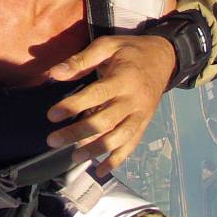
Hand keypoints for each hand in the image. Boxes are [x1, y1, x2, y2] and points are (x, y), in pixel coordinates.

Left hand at [47, 33, 177, 171]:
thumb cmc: (131, 51)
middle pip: (104, 121)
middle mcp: (133, 101)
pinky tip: (101, 171)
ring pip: (118, 138)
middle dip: (77, 133)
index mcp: (123, 79)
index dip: (73, 106)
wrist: (164, 58)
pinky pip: (131, 145)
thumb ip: (81, 60)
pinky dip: (117, 160)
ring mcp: (140, 115)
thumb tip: (54, 73)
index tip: (52, 115)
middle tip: (53, 141)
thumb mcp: (107, 45)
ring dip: (95, 149)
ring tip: (74, 156)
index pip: (96, 95)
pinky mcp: (144, 125)